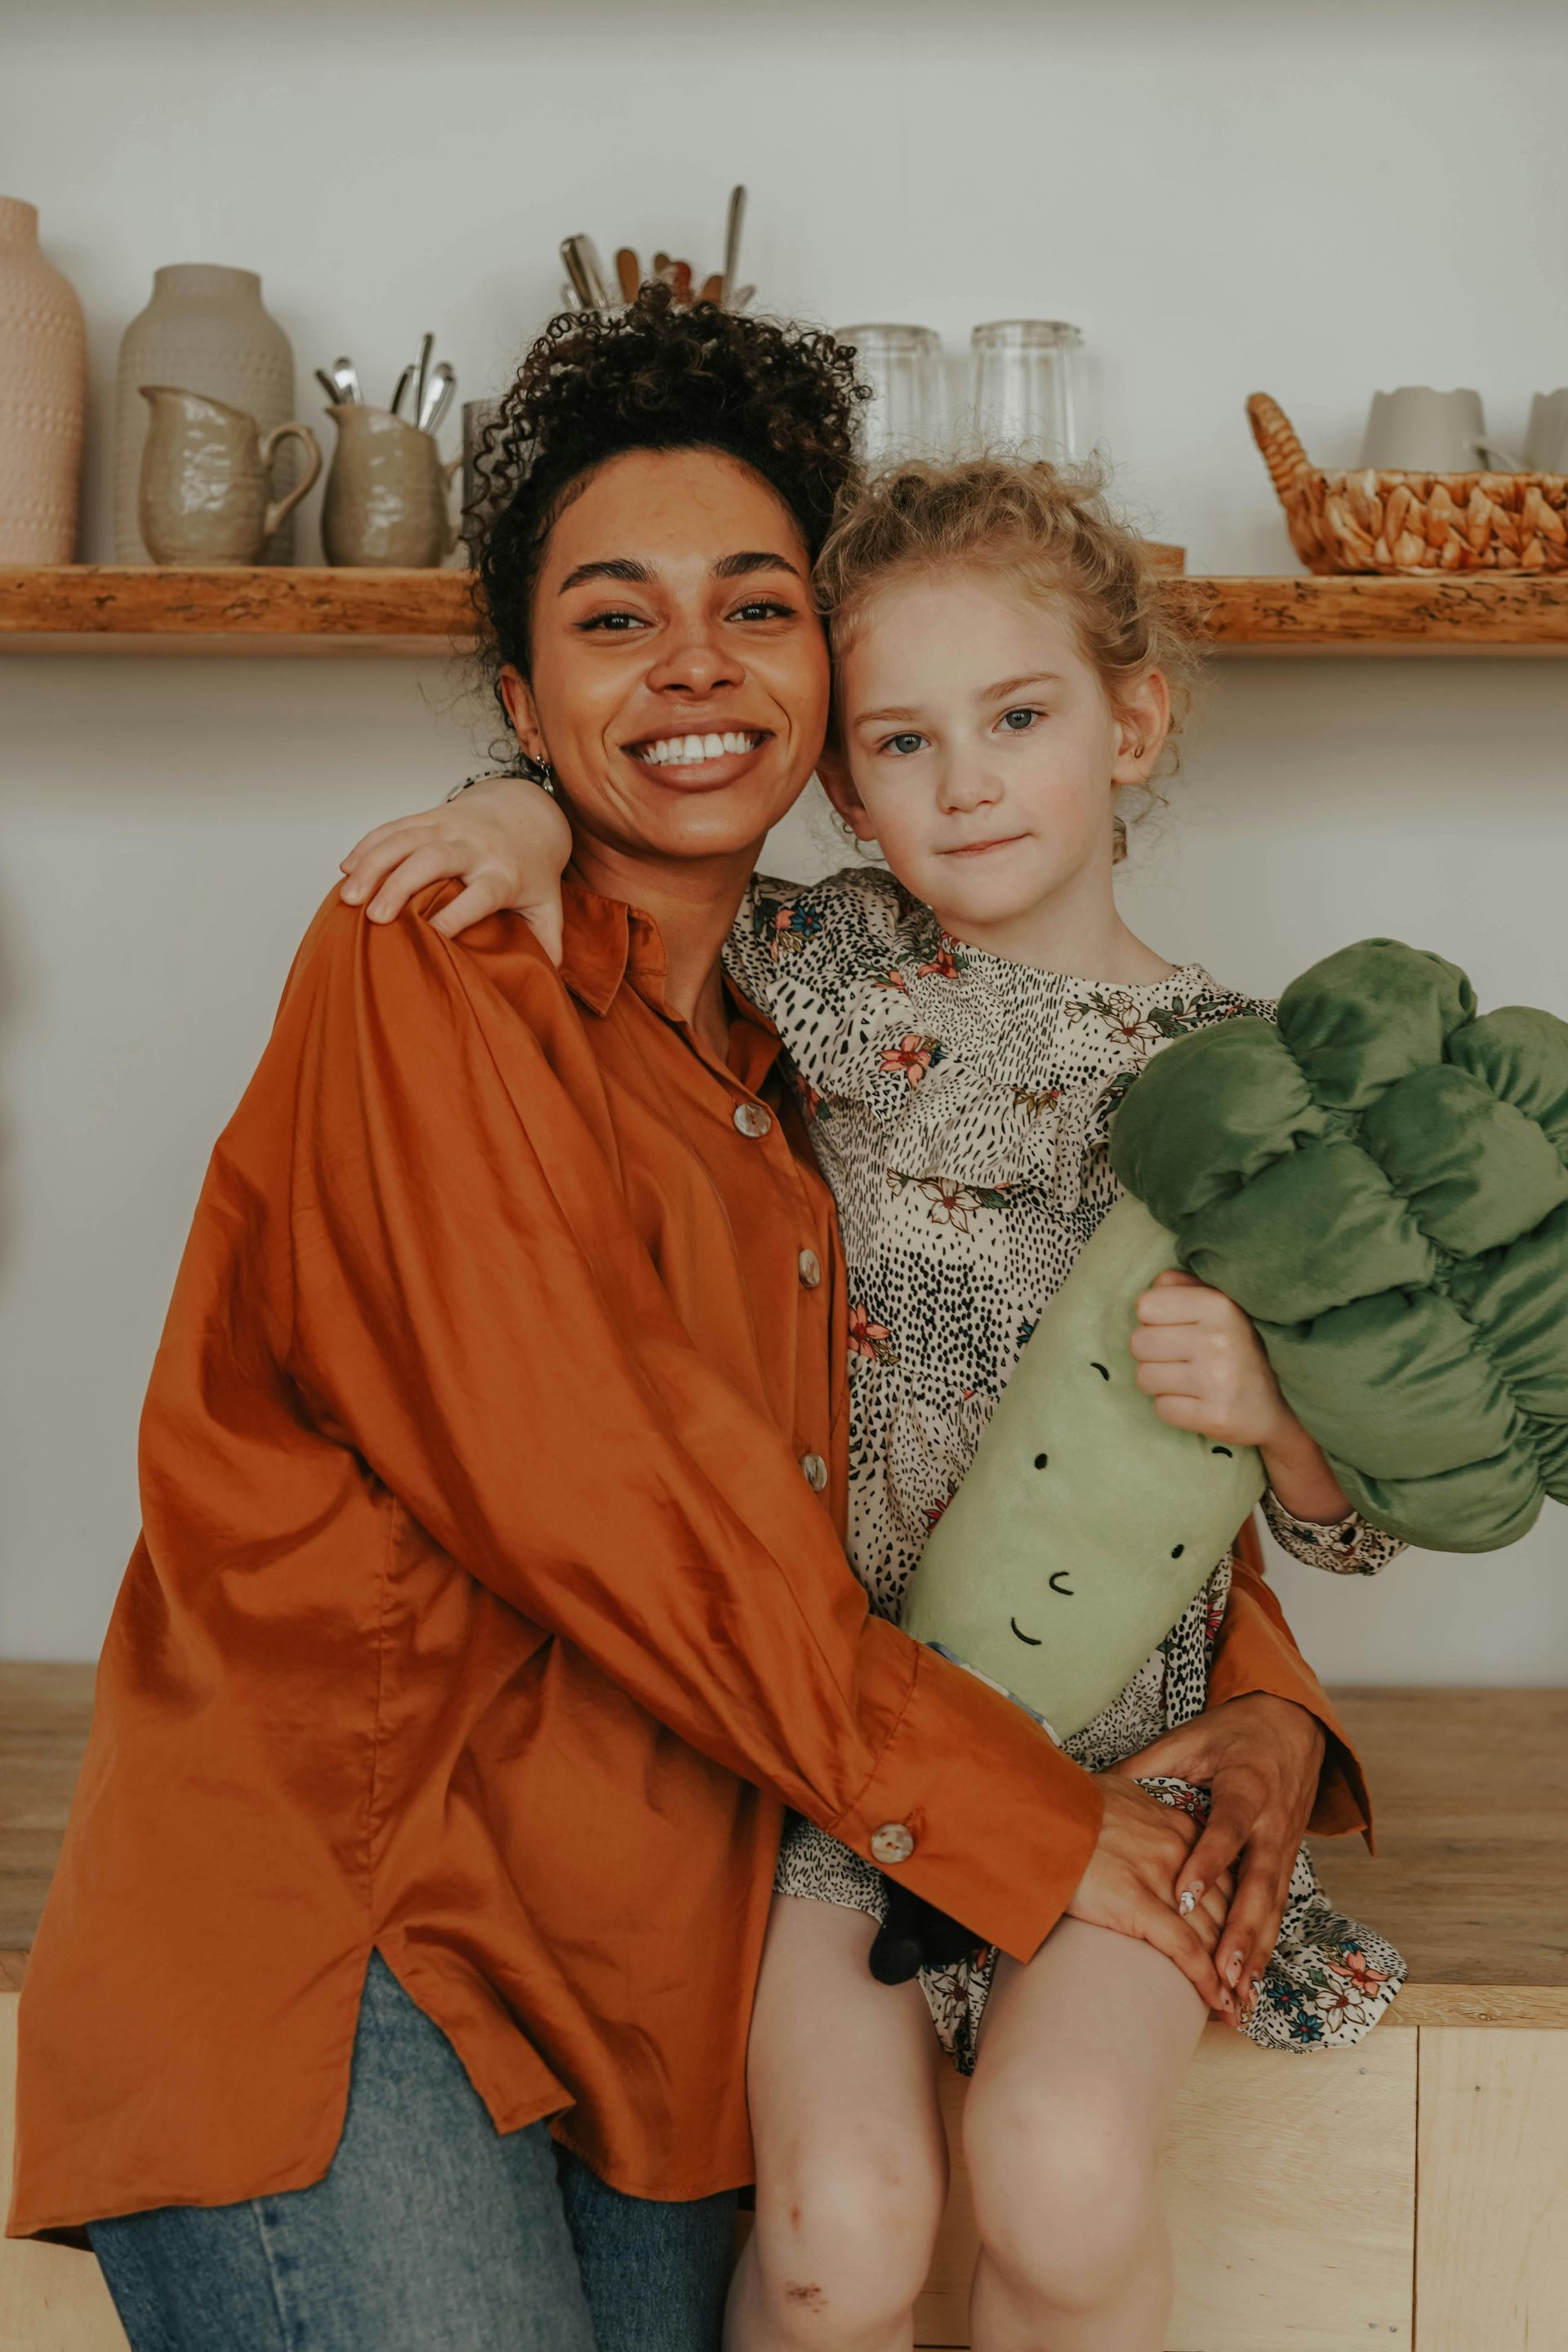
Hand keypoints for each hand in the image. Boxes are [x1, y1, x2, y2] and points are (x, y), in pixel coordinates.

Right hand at [338, 776, 571, 957]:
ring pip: (406, 840)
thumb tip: (544, 982)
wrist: (527, 812)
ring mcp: (449, 827)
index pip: (480, 894)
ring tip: (349, 897)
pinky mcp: (429, 816)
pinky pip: (393, 827)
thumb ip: (548, 943)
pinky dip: (367, 846)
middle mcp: (475, 846)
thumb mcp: (548, 905)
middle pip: (434, 860)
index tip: (432, 936)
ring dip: (374, 864)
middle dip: (401, 885)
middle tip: (375, 917)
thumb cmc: (531, 870)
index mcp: (505, 873)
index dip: (458, 914)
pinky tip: (346, 868)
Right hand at [1067, 1775, 1236, 2017]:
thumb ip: (1135, 1809)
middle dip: (1240, 1949)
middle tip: (1249, 1983)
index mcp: (1176, 1826)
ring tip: (1240, 2006)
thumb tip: (1128, 1814)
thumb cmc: (1068, 1803)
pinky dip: (1206, 1980)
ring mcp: (1161, 1879)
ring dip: (1230, 1976)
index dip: (1235, 1910)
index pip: (1221, 1874)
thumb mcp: (1115, 1791)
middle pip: (1226, 1909)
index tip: (1240, 1936)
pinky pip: (1185, 1950)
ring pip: (1212, 1934)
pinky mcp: (1138, 1904)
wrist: (1040, 1811)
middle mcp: (1179, 1853)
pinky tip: (1218, 2003)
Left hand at [1113, 1692, 1325, 2023]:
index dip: (1205, 1866)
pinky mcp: (1286, 1862)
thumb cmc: (1233, 1733)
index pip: (1224, 1833)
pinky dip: (1264, 1946)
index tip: (1181, 1898)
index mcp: (1245, 1789)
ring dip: (1256, 1951)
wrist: (1292, 1726)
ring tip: (1238, 1994)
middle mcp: (1270, 1823)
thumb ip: (1149, 1765)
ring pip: (1273, 1906)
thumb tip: (1095, 1782)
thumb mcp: (1189, 1740)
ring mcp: (1283, 1847)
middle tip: (1221, 1972)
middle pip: (1258, 1883)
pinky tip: (1250, 1980)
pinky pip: (1278, 1910)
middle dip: (1241, 1931)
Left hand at [1130, 1271, 1350, 1518]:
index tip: (1177, 1329)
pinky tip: (1197, 1401)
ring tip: (1189, 1379)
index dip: (1155, 1319)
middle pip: (1138, 1343)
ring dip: (1160, 1381)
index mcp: (1220, 1305)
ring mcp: (1217, 1381)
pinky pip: (1161, 1409)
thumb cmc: (1240, 1348)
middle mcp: (1218, 1340)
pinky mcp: (1214, 1417)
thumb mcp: (1223, 1306)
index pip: (1145, 1306)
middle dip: (1153, 1352)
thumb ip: (1186, 1287)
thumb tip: (1154, 1286)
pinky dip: (1173, 1407)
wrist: (1284, 1406)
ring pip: (1144, 1377)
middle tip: (1181, 1358)